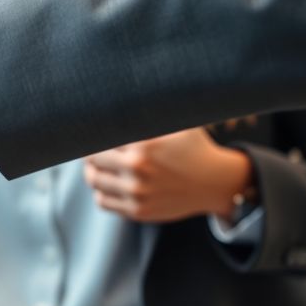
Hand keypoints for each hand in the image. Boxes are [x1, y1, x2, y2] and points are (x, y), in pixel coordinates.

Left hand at [85, 128, 253, 222]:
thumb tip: (118, 93)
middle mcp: (138, 170)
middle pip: (92, 160)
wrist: (215, 182)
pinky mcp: (138, 211)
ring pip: (94, 181)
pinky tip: (109, 183)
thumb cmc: (191, 148)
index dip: (93, 134)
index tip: (91, 132)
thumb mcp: (175, 124)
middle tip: (91, 149)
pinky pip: (103, 201)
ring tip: (98, 165)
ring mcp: (137, 193)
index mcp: (144, 145)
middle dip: (90, 153)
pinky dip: (101, 191)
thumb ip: (148, 113)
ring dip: (92, 172)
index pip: (100, 138)